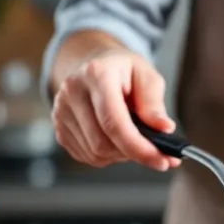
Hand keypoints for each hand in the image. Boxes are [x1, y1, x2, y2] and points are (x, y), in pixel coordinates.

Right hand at [52, 46, 179, 170]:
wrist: (94, 63)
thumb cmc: (124, 71)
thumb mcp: (147, 76)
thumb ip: (154, 103)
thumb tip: (164, 128)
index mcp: (97, 74)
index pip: (114, 122)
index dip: (138, 147)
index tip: (161, 160)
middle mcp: (73, 92)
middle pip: (102, 143)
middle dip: (133, 153)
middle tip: (155, 152)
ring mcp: (61, 111)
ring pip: (95, 153)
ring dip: (120, 155)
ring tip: (134, 139)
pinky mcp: (59, 128)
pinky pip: (87, 156)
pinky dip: (107, 156)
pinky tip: (116, 140)